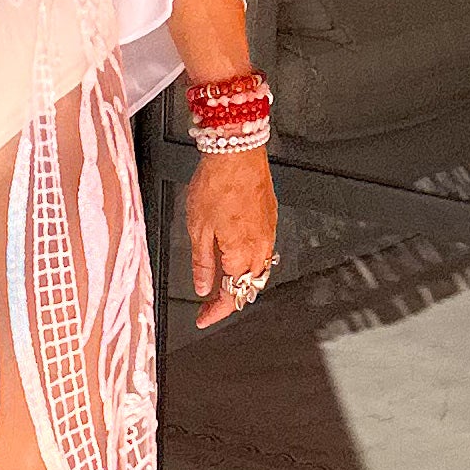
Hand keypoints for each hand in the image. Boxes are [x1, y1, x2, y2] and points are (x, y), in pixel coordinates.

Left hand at [185, 146, 277, 330]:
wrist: (236, 152)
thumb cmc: (217, 183)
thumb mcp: (198, 228)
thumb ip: (202, 263)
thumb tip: (203, 287)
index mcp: (242, 254)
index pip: (231, 296)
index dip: (215, 312)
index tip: (202, 317)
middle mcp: (261, 247)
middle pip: (250, 286)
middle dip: (230, 299)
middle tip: (210, 304)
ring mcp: (269, 232)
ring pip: (260, 270)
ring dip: (243, 281)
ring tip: (223, 284)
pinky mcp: (270, 218)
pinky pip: (265, 250)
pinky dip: (251, 261)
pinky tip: (238, 255)